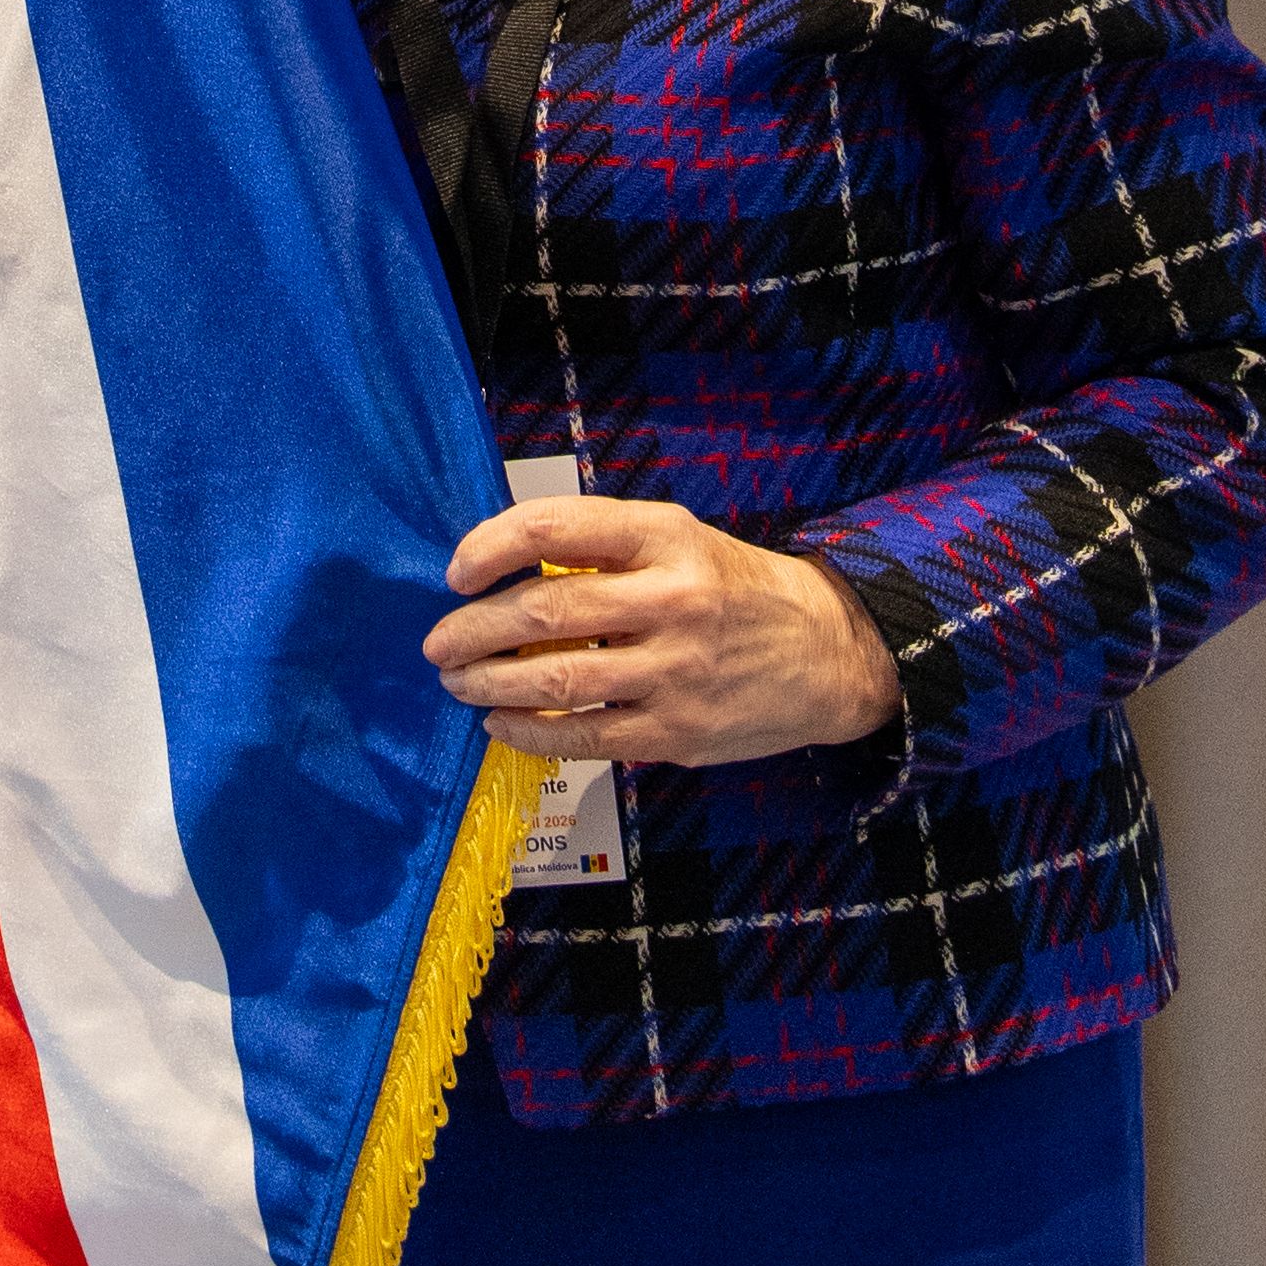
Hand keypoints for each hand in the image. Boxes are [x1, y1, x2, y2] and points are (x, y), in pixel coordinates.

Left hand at [424, 489, 902, 769]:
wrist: (827, 654)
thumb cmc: (733, 589)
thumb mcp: (680, 539)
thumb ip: (603, 547)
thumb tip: (501, 569)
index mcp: (665, 536)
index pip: (553, 528)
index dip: (489, 547)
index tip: (456, 571)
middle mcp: (671, 599)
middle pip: (543, 612)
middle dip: (473, 630)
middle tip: (437, 642)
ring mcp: (676, 671)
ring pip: (556, 681)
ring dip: (489, 683)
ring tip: (458, 682)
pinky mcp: (677, 732)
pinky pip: (583, 737)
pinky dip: (529, 733)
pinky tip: (501, 724)